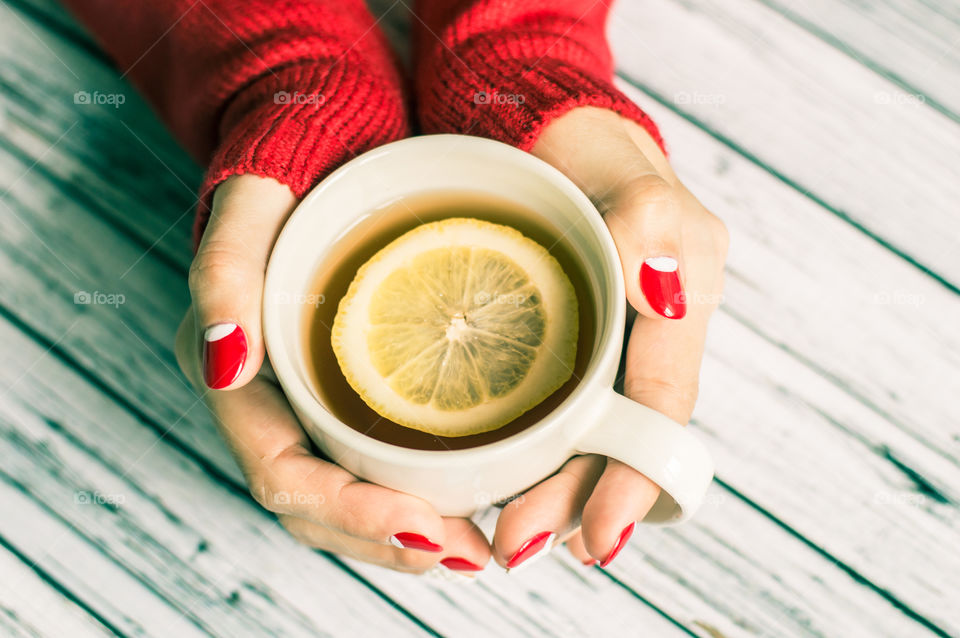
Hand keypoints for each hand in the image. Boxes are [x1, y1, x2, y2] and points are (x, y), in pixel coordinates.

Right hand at [176, 175, 490, 572]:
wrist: (320, 146)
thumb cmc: (286, 171)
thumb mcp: (251, 203)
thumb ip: (224, 272)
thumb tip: (223, 363)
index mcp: (232, 369)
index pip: (282, 470)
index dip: (348, 510)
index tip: (424, 526)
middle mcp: (266, 399)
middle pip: (317, 502)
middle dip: (386, 540)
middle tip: (467, 556)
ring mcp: (307, 397)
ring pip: (348, 494)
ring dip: (406, 533)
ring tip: (473, 551)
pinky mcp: (348, 387)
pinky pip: (374, 461)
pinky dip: (416, 492)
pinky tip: (468, 498)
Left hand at [489, 107, 728, 568]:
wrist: (551, 131)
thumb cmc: (592, 152)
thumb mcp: (630, 179)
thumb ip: (650, 228)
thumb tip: (664, 298)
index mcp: (679, 306)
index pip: (662, 410)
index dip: (633, 478)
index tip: (598, 537)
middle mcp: (649, 334)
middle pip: (620, 437)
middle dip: (575, 497)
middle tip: (520, 543)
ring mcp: (610, 339)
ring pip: (590, 431)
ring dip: (557, 487)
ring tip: (515, 531)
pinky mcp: (571, 337)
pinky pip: (565, 404)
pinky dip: (545, 449)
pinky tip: (516, 480)